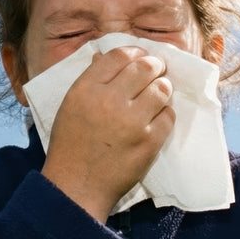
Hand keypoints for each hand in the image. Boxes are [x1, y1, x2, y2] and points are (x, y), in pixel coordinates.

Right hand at [41, 46, 173, 222]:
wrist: (77, 187)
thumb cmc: (70, 145)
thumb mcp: (71, 105)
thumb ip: (90, 80)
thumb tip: (106, 57)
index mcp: (86, 88)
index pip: (119, 55)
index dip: (135, 51)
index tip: (141, 56)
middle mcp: (109, 100)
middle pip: (145, 67)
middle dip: (155, 66)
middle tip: (157, 71)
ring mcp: (132, 121)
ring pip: (161, 89)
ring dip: (162, 88)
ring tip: (157, 94)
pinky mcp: (149, 140)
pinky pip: (168, 115)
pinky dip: (164, 114)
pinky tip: (155, 119)